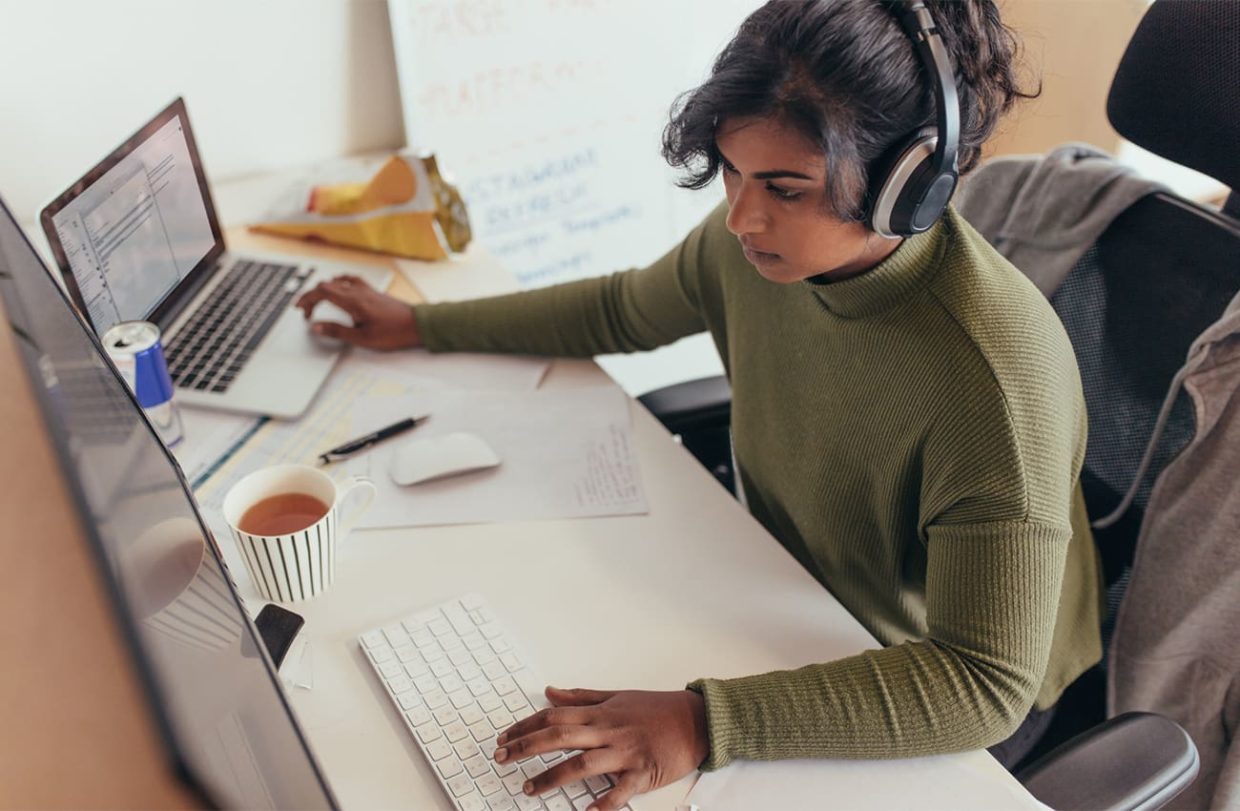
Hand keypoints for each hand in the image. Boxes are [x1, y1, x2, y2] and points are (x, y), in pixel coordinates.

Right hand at [294, 274, 421, 349]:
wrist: (417, 324)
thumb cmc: (393, 332)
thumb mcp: (362, 338)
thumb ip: (337, 331)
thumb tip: (316, 327)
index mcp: (353, 301)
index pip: (322, 292)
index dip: (306, 298)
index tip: (300, 309)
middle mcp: (358, 291)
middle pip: (327, 285)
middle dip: (312, 297)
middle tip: (307, 312)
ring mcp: (366, 289)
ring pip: (338, 282)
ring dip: (324, 290)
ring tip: (319, 303)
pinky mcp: (373, 291)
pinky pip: (350, 280)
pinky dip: (339, 283)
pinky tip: (339, 289)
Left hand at [495, 687, 708, 809]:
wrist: (697, 719)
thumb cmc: (657, 708)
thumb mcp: (617, 696)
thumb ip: (582, 696)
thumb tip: (551, 692)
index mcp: (601, 712)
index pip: (554, 716)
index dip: (525, 725)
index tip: (504, 737)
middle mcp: (608, 730)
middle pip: (558, 736)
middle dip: (526, 747)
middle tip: (500, 758)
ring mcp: (625, 752)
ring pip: (582, 763)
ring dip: (552, 777)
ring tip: (529, 788)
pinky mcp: (643, 772)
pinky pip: (620, 791)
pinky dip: (603, 803)